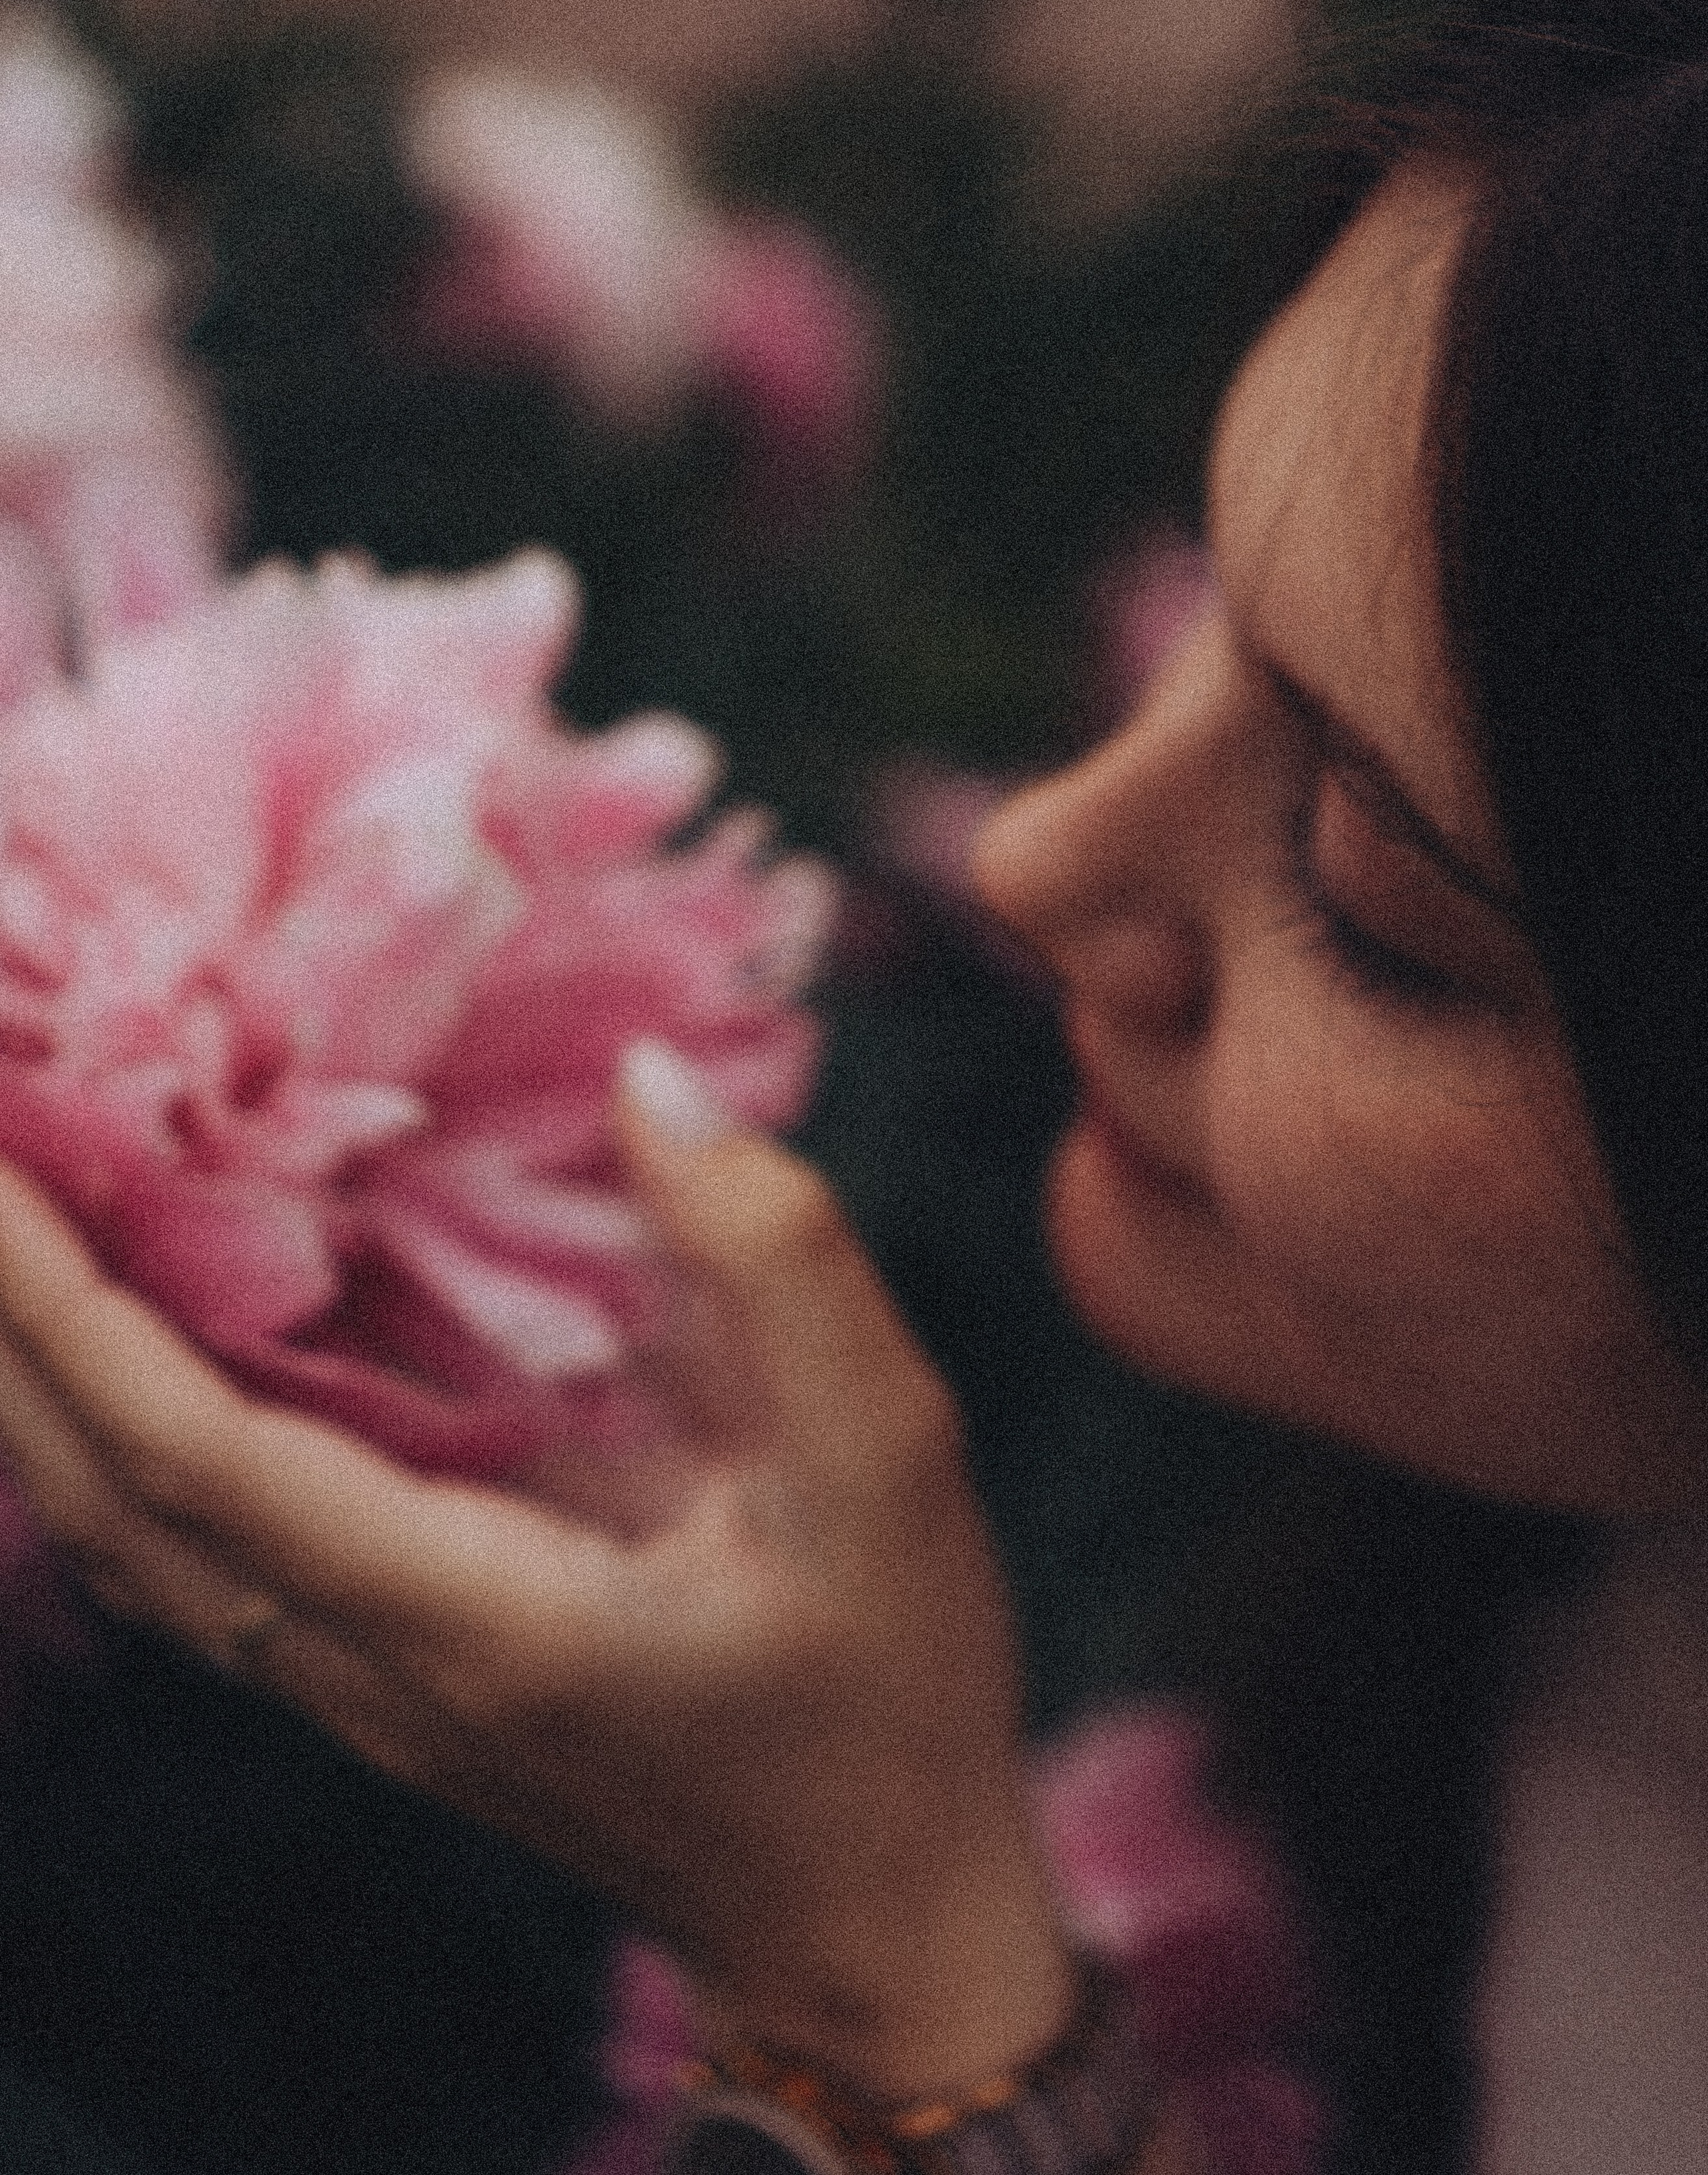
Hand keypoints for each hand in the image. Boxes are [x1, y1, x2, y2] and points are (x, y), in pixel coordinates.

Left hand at [0, 1045, 1071, 2099]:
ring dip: (42, 1378)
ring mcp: (363, 1683)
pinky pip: (196, 1548)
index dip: (70, 1307)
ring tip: (11, 1217)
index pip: (196, 1455)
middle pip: (110, 1495)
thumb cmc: (891, 1699)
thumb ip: (776, 1262)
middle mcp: (371, 1663)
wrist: (867, 1922)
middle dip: (9, 1323)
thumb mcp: (886, 1464)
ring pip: (132, 1534)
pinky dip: (119, 1430)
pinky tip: (121, 1340)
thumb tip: (645, 1081)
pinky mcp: (385, 1673)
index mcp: (470, 1617)